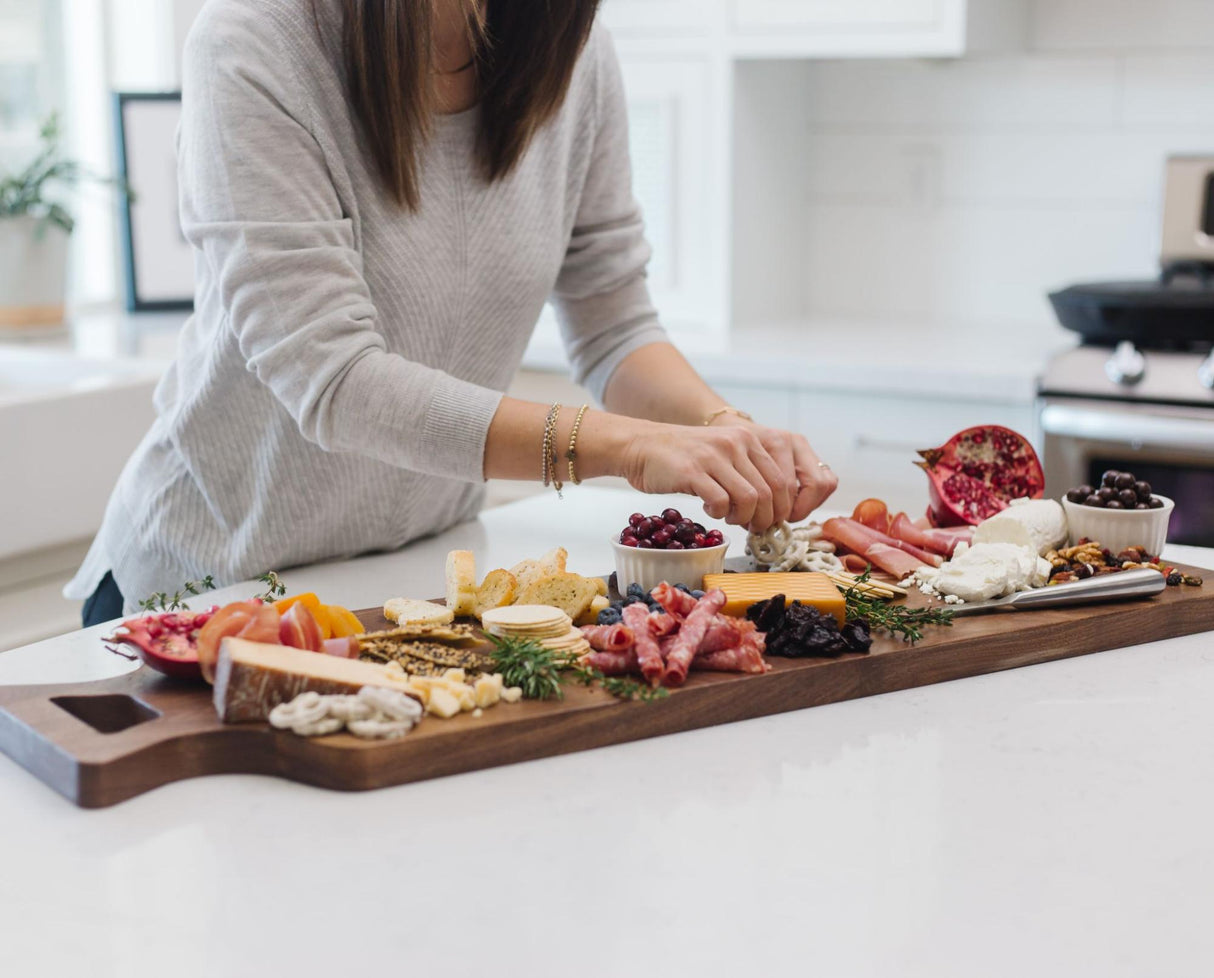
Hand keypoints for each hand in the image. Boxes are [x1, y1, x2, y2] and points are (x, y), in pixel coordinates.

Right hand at [620, 421, 834, 531]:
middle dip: (766, 518)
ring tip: (731, 518)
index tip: (772, 520)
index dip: (783, 508)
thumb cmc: (685, 457)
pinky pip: (720, 502)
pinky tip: (710, 510)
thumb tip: (775, 509)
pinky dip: (719, 514)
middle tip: (754, 527)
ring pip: (750, 498)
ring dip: (744, 518)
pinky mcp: (692, 471)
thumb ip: (750, 473)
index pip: (783, 480)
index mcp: (749, 439)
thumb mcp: (725, 454)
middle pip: (771, 492)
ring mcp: (714, 456)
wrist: (642, 445)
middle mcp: (735, 443)